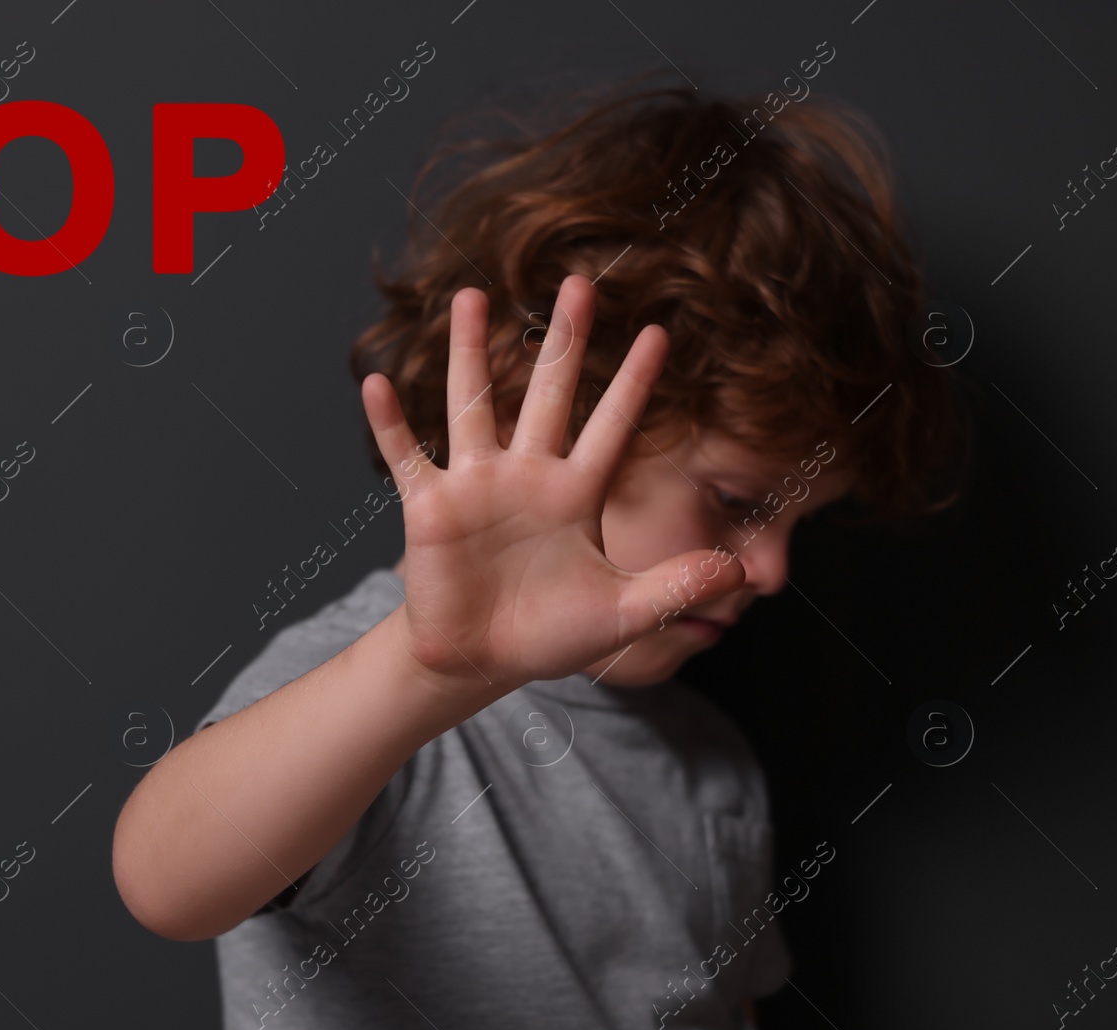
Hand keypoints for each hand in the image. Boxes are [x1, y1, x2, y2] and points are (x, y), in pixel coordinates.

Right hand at [360, 273, 745, 695]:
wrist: (479, 660)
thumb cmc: (549, 633)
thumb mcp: (621, 614)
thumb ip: (675, 588)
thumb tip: (740, 572)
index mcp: (576, 494)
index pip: (612, 427)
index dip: (634, 383)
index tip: (660, 333)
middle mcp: (526, 475)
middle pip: (548, 393)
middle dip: (564, 340)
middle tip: (578, 282)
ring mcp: (475, 486)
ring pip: (473, 404)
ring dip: (470, 352)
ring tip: (471, 296)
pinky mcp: (431, 507)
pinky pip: (408, 456)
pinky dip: (391, 423)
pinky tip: (376, 384)